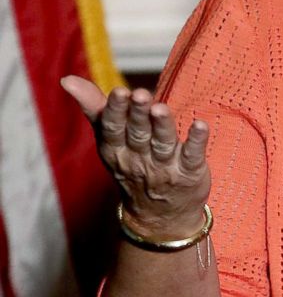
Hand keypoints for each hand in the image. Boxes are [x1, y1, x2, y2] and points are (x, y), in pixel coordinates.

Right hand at [61, 75, 211, 238]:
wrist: (159, 216)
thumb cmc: (133, 164)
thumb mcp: (110, 140)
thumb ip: (95, 108)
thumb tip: (68, 80)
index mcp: (117, 149)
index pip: (113, 129)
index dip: (116, 111)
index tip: (119, 91)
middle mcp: (139, 159)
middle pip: (138, 134)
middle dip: (138, 114)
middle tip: (140, 94)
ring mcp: (165, 168)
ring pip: (163, 144)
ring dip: (163, 125)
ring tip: (161, 108)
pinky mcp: (189, 173)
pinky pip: (193, 156)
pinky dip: (196, 141)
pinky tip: (201, 125)